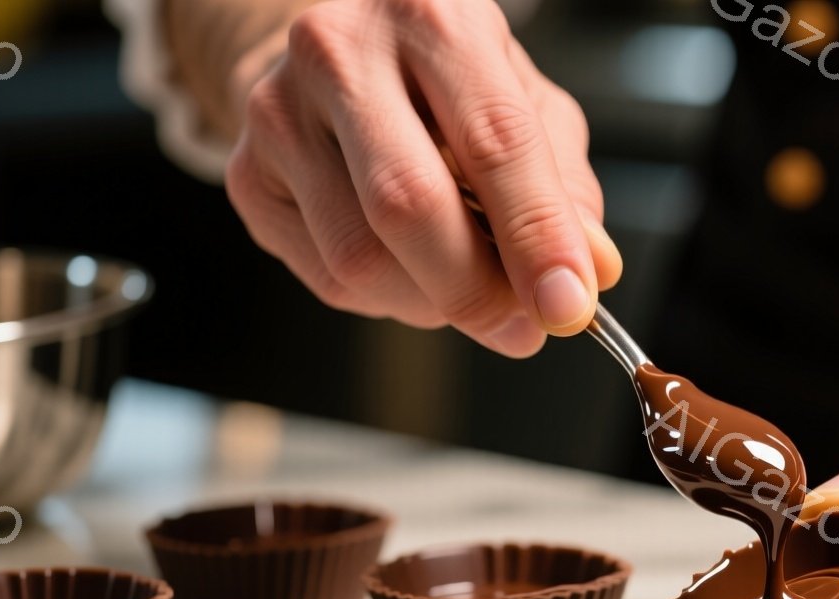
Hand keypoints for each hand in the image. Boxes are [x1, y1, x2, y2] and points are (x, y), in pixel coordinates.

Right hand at [223, 0, 621, 354]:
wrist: (340, 59)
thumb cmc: (445, 85)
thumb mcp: (526, 107)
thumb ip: (564, 188)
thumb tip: (589, 270)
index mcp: (433, 18)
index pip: (494, 140)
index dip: (537, 235)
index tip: (569, 304)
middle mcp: (343, 52)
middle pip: (409, 203)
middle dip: (477, 289)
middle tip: (522, 328)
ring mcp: (280, 112)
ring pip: (362, 256)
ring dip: (434, 302)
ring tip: (468, 288)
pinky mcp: (249, 176)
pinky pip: (327, 277)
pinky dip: (390, 299)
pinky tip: (412, 269)